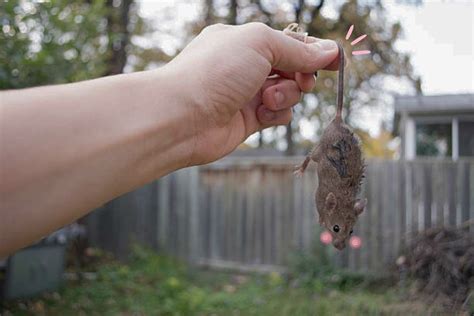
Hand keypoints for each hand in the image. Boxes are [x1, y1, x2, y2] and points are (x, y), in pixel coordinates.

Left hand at [165, 23, 338, 164]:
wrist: (183, 117)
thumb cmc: (215, 71)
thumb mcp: (260, 44)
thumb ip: (297, 49)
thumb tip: (328, 50)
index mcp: (243, 41)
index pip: (287, 42)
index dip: (312, 50)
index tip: (336, 59)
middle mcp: (244, 66)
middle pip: (290, 68)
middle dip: (301, 74)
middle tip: (303, 80)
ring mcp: (246, 94)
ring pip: (287, 93)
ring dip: (285, 95)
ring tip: (268, 98)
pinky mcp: (248, 120)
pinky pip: (278, 115)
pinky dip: (276, 114)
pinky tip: (261, 114)